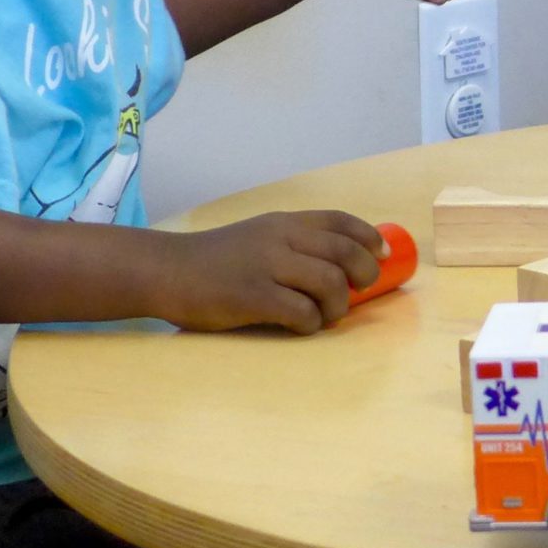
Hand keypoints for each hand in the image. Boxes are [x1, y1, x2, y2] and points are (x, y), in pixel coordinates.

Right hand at [149, 211, 387, 333]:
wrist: (167, 270)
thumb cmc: (215, 260)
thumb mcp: (258, 236)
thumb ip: (294, 243)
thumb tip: (341, 266)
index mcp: (284, 222)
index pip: (340, 220)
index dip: (368, 237)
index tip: (380, 254)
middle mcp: (280, 238)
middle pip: (345, 251)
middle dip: (364, 273)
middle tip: (359, 291)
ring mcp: (267, 266)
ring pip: (330, 282)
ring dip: (338, 306)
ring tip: (326, 316)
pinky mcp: (253, 297)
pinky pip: (302, 312)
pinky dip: (311, 324)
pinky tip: (301, 326)